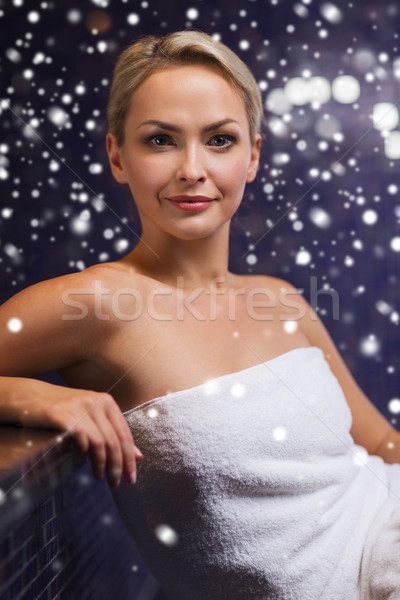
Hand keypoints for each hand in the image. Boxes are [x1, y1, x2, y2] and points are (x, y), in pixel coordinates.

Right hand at [16, 378, 142, 487]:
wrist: (31, 396)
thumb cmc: (65, 411)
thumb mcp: (92, 418)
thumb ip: (113, 434)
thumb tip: (139, 456)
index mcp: (107, 402)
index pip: (125, 434)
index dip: (130, 458)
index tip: (131, 478)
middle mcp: (95, 402)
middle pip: (114, 441)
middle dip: (117, 466)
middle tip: (116, 483)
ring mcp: (78, 406)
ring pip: (99, 442)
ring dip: (101, 464)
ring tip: (100, 477)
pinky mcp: (60, 413)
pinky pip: (79, 437)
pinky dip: (83, 452)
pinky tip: (82, 461)